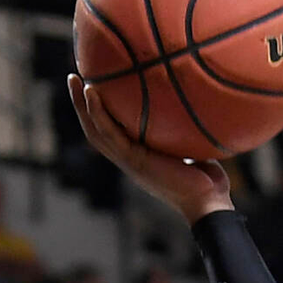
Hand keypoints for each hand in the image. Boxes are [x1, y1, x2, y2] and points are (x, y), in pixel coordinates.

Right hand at [66, 74, 232, 225]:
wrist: (208, 204)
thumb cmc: (209, 183)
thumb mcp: (195, 149)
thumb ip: (188, 131)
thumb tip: (198, 104)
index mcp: (138, 157)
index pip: (112, 133)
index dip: (100, 113)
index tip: (95, 88)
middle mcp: (128, 159)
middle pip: (95, 129)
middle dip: (82, 105)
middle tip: (74, 78)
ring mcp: (128, 160)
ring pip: (95, 130)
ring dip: (81, 105)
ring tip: (74, 79)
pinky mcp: (133, 160)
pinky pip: (109, 133)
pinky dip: (98, 112)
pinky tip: (92, 92)